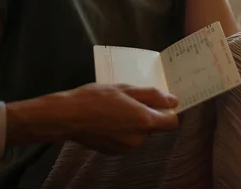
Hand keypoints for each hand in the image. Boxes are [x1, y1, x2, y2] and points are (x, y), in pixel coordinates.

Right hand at [5, 83, 178, 153]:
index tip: (160, 103)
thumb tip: (173, 100)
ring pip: (139, 134)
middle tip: (127, 101)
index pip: (172, 122)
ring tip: (114, 109)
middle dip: (146, 115)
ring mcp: (126, 148)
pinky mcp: (115, 152)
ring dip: (133, 123)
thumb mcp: (125, 89)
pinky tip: (107, 121)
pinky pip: (127, 140)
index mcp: (144, 121)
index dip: (169, 112)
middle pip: (154, 127)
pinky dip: (122, 131)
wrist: (68, 117)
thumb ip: (151, 95)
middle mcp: (138, 139)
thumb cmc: (95, 98)